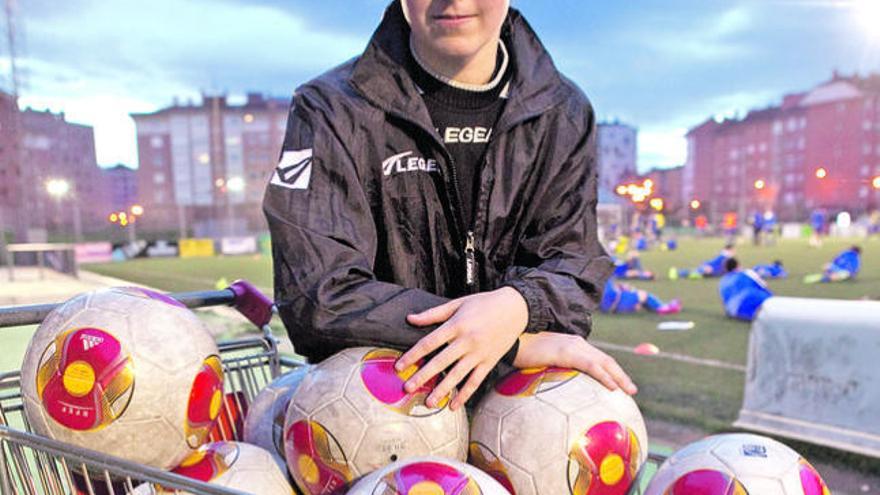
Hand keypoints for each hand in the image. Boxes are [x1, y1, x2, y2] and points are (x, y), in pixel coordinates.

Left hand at [395, 287, 527, 409]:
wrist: (516, 308)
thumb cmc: (484, 303)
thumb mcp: (458, 303)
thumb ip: (433, 314)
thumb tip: (410, 319)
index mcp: (456, 325)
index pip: (429, 343)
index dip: (413, 355)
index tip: (399, 366)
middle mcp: (467, 341)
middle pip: (440, 362)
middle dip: (422, 376)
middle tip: (407, 388)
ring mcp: (479, 354)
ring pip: (457, 375)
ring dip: (442, 390)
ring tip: (429, 402)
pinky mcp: (489, 362)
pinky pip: (475, 381)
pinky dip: (465, 394)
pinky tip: (454, 405)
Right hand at [514, 332, 636, 394]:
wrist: (511, 336)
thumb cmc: (521, 348)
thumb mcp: (540, 358)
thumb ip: (550, 367)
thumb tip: (552, 384)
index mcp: (572, 344)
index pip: (597, 358)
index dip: (610, 370)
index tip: (619, 383)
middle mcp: (577, 343)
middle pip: (605, 360)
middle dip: (621, 374)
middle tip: (631, 390)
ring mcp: (573, 346)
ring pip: (603, 362)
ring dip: (619, 377)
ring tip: (629, 390)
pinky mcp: (567, 352)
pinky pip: (591, 366)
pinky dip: (604, 376)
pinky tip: (612, 387)